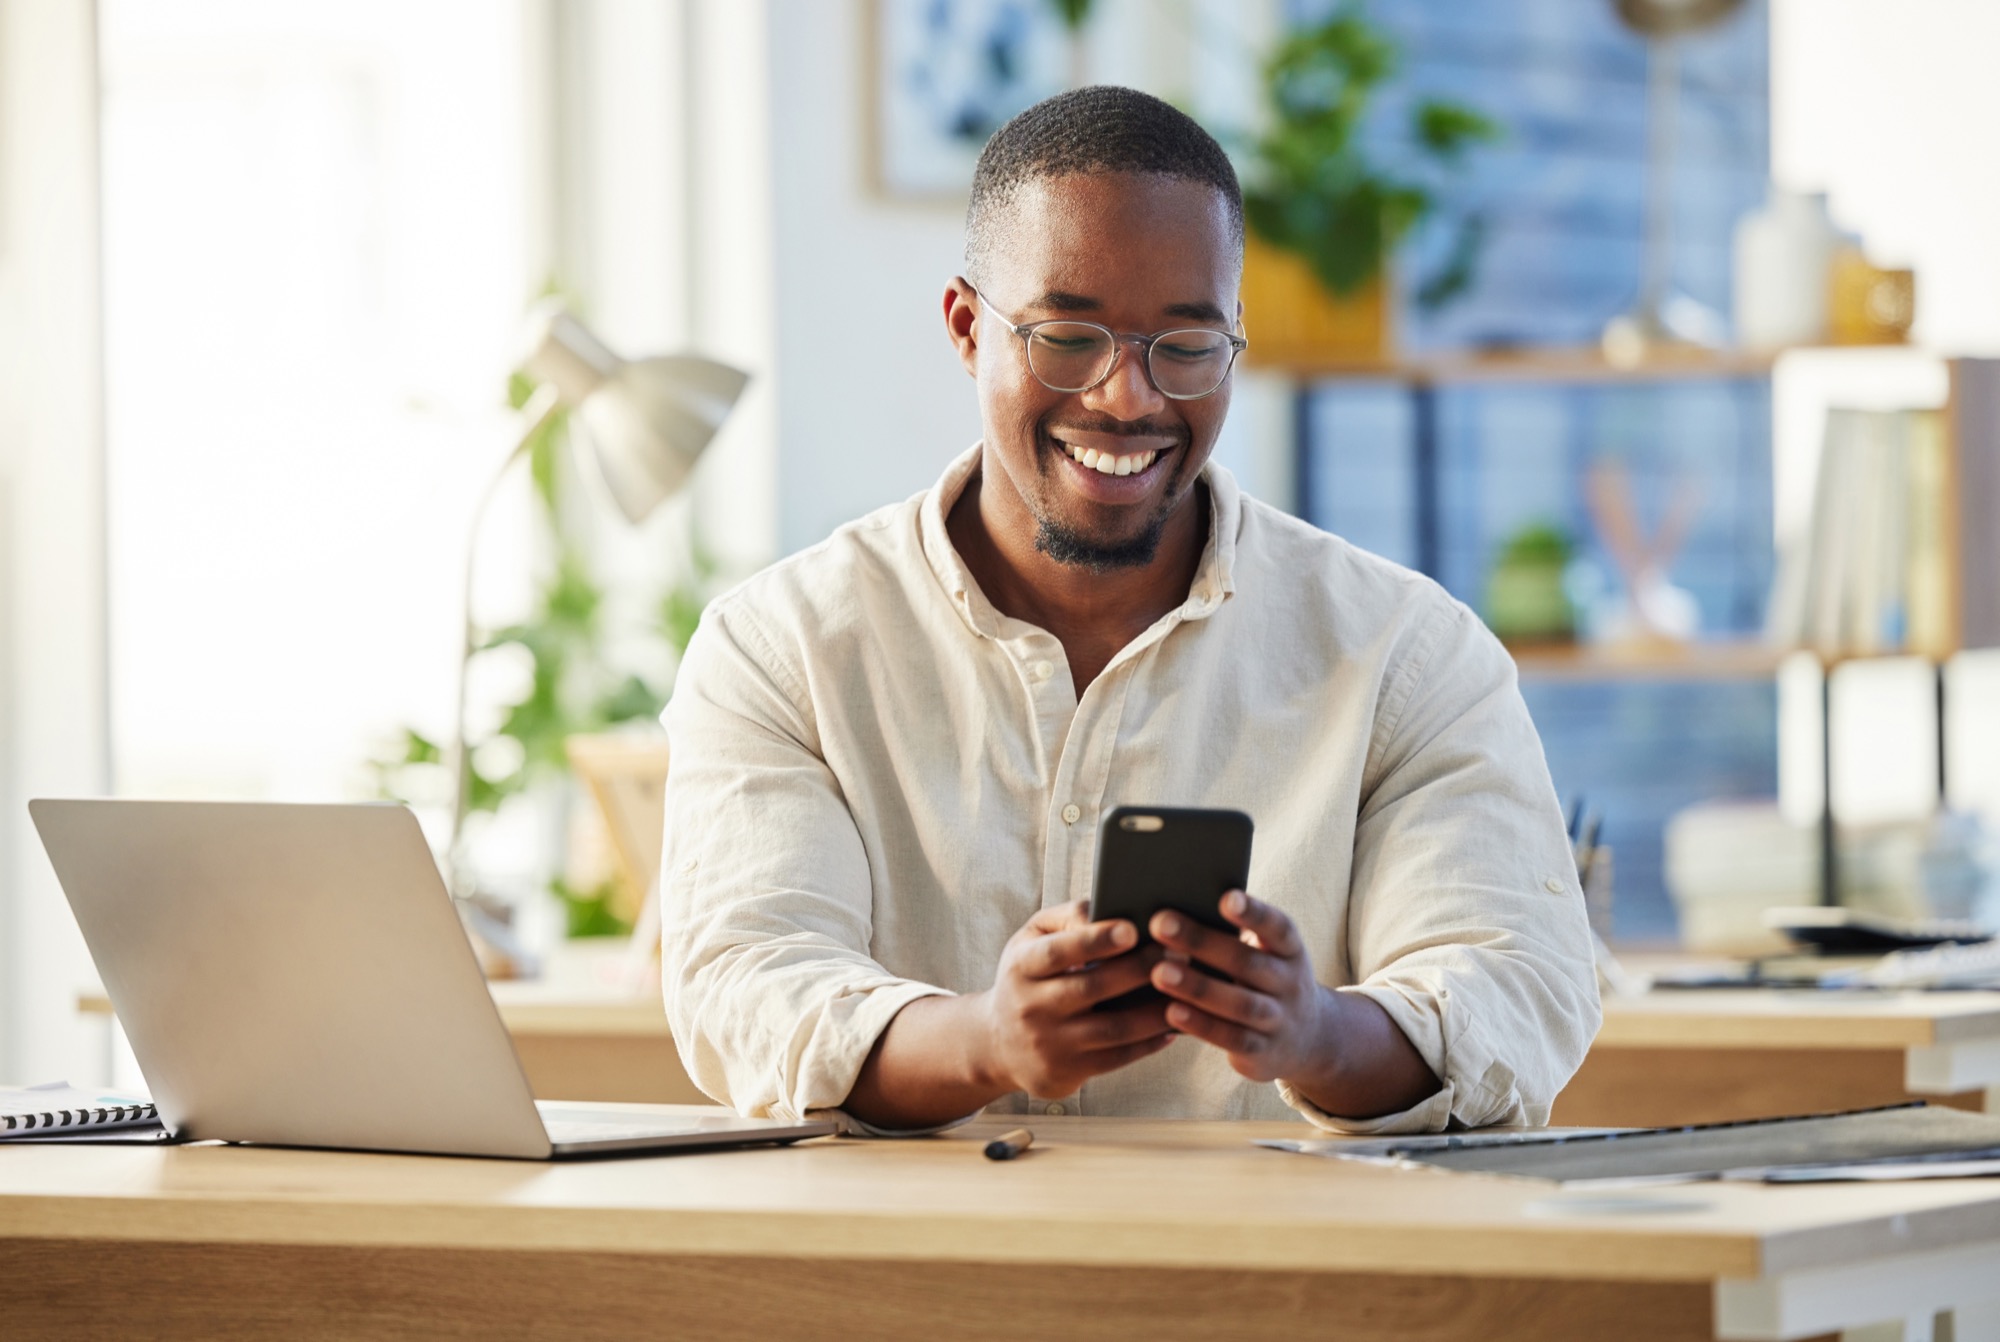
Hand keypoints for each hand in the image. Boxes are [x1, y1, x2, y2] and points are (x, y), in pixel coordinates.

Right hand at [976, 900, 1174, 1097]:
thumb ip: (1068, 919)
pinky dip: (1150, 1042)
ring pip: (1113, 1029)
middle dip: (1139, 970)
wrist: (998, 1044)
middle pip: (1092, 988)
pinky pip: (1118, 1057)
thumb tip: (1110, 910)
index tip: (1132, 928)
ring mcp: (1049, 1044)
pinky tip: (1175, 1024)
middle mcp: (1031, 1007)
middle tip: (1180, 953)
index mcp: (1021, 966)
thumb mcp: (1032, 941)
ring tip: (1189, 989)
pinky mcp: (1067, 1072)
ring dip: (1155, 1011)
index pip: (1057, 952)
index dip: (1094, 941)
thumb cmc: (1029, 977)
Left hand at [1147, 891, 1326, 1084]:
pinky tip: (1171, 1011)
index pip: (1278, 928)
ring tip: (1160, 972)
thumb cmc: (1265, 980)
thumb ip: (1233, 937)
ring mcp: (1279, 1020)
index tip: (1226, 897)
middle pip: (1247, 962)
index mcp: (1290, 951)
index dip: (1254, 913)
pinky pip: (1231, 1039)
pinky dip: (1202, 1025)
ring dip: (1198, 988)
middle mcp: (1291, 984)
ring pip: (1240, 1004)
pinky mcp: (1262, 1053)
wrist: (1308, 1039)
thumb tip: (1175, 914)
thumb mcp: (1266, 956)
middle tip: (1160, 923)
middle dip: (1202, 942)